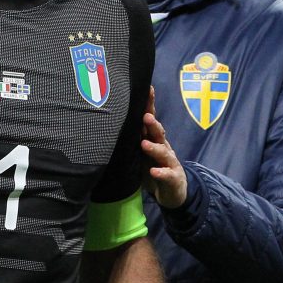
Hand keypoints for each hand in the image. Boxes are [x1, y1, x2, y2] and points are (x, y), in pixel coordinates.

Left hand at [141, 87, 186, 208]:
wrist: (172, 192)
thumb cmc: (152, 168)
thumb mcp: (139, 153)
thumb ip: (131, 139)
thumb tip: (109, 124)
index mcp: (154, 140)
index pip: (151, 121)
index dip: (149, 105)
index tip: (147, 90)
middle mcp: (163, 147)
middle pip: (159, 133)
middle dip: (152, 124)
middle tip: (145, 116)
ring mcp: (170, 162)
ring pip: (163, 152)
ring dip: (154, 148)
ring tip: (144, 144)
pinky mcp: (173, 178)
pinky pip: (167, 175)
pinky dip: (161, 172)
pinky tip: (153, 171)